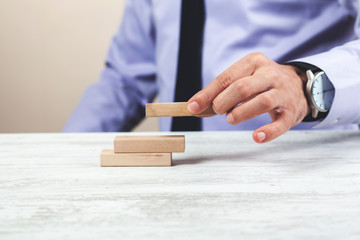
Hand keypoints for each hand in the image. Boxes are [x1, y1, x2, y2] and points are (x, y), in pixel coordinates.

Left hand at [187, 52, 309, 142]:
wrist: (300, 85)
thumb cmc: (263, 82)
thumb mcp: (244, 77)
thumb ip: (222, 91)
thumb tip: (196, 107)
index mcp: (253, 62)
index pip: (226, 78)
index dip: (207, 94)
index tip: (193, 107)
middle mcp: (269, 74)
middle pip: (242, 88)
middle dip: (223, 102)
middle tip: (219, 111)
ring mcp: (282, 93)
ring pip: (261, 102)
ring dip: (241, 113)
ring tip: (232, 118)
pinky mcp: (291, 112)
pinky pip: (280, 123)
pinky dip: (268, 132)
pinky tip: (256, 137)